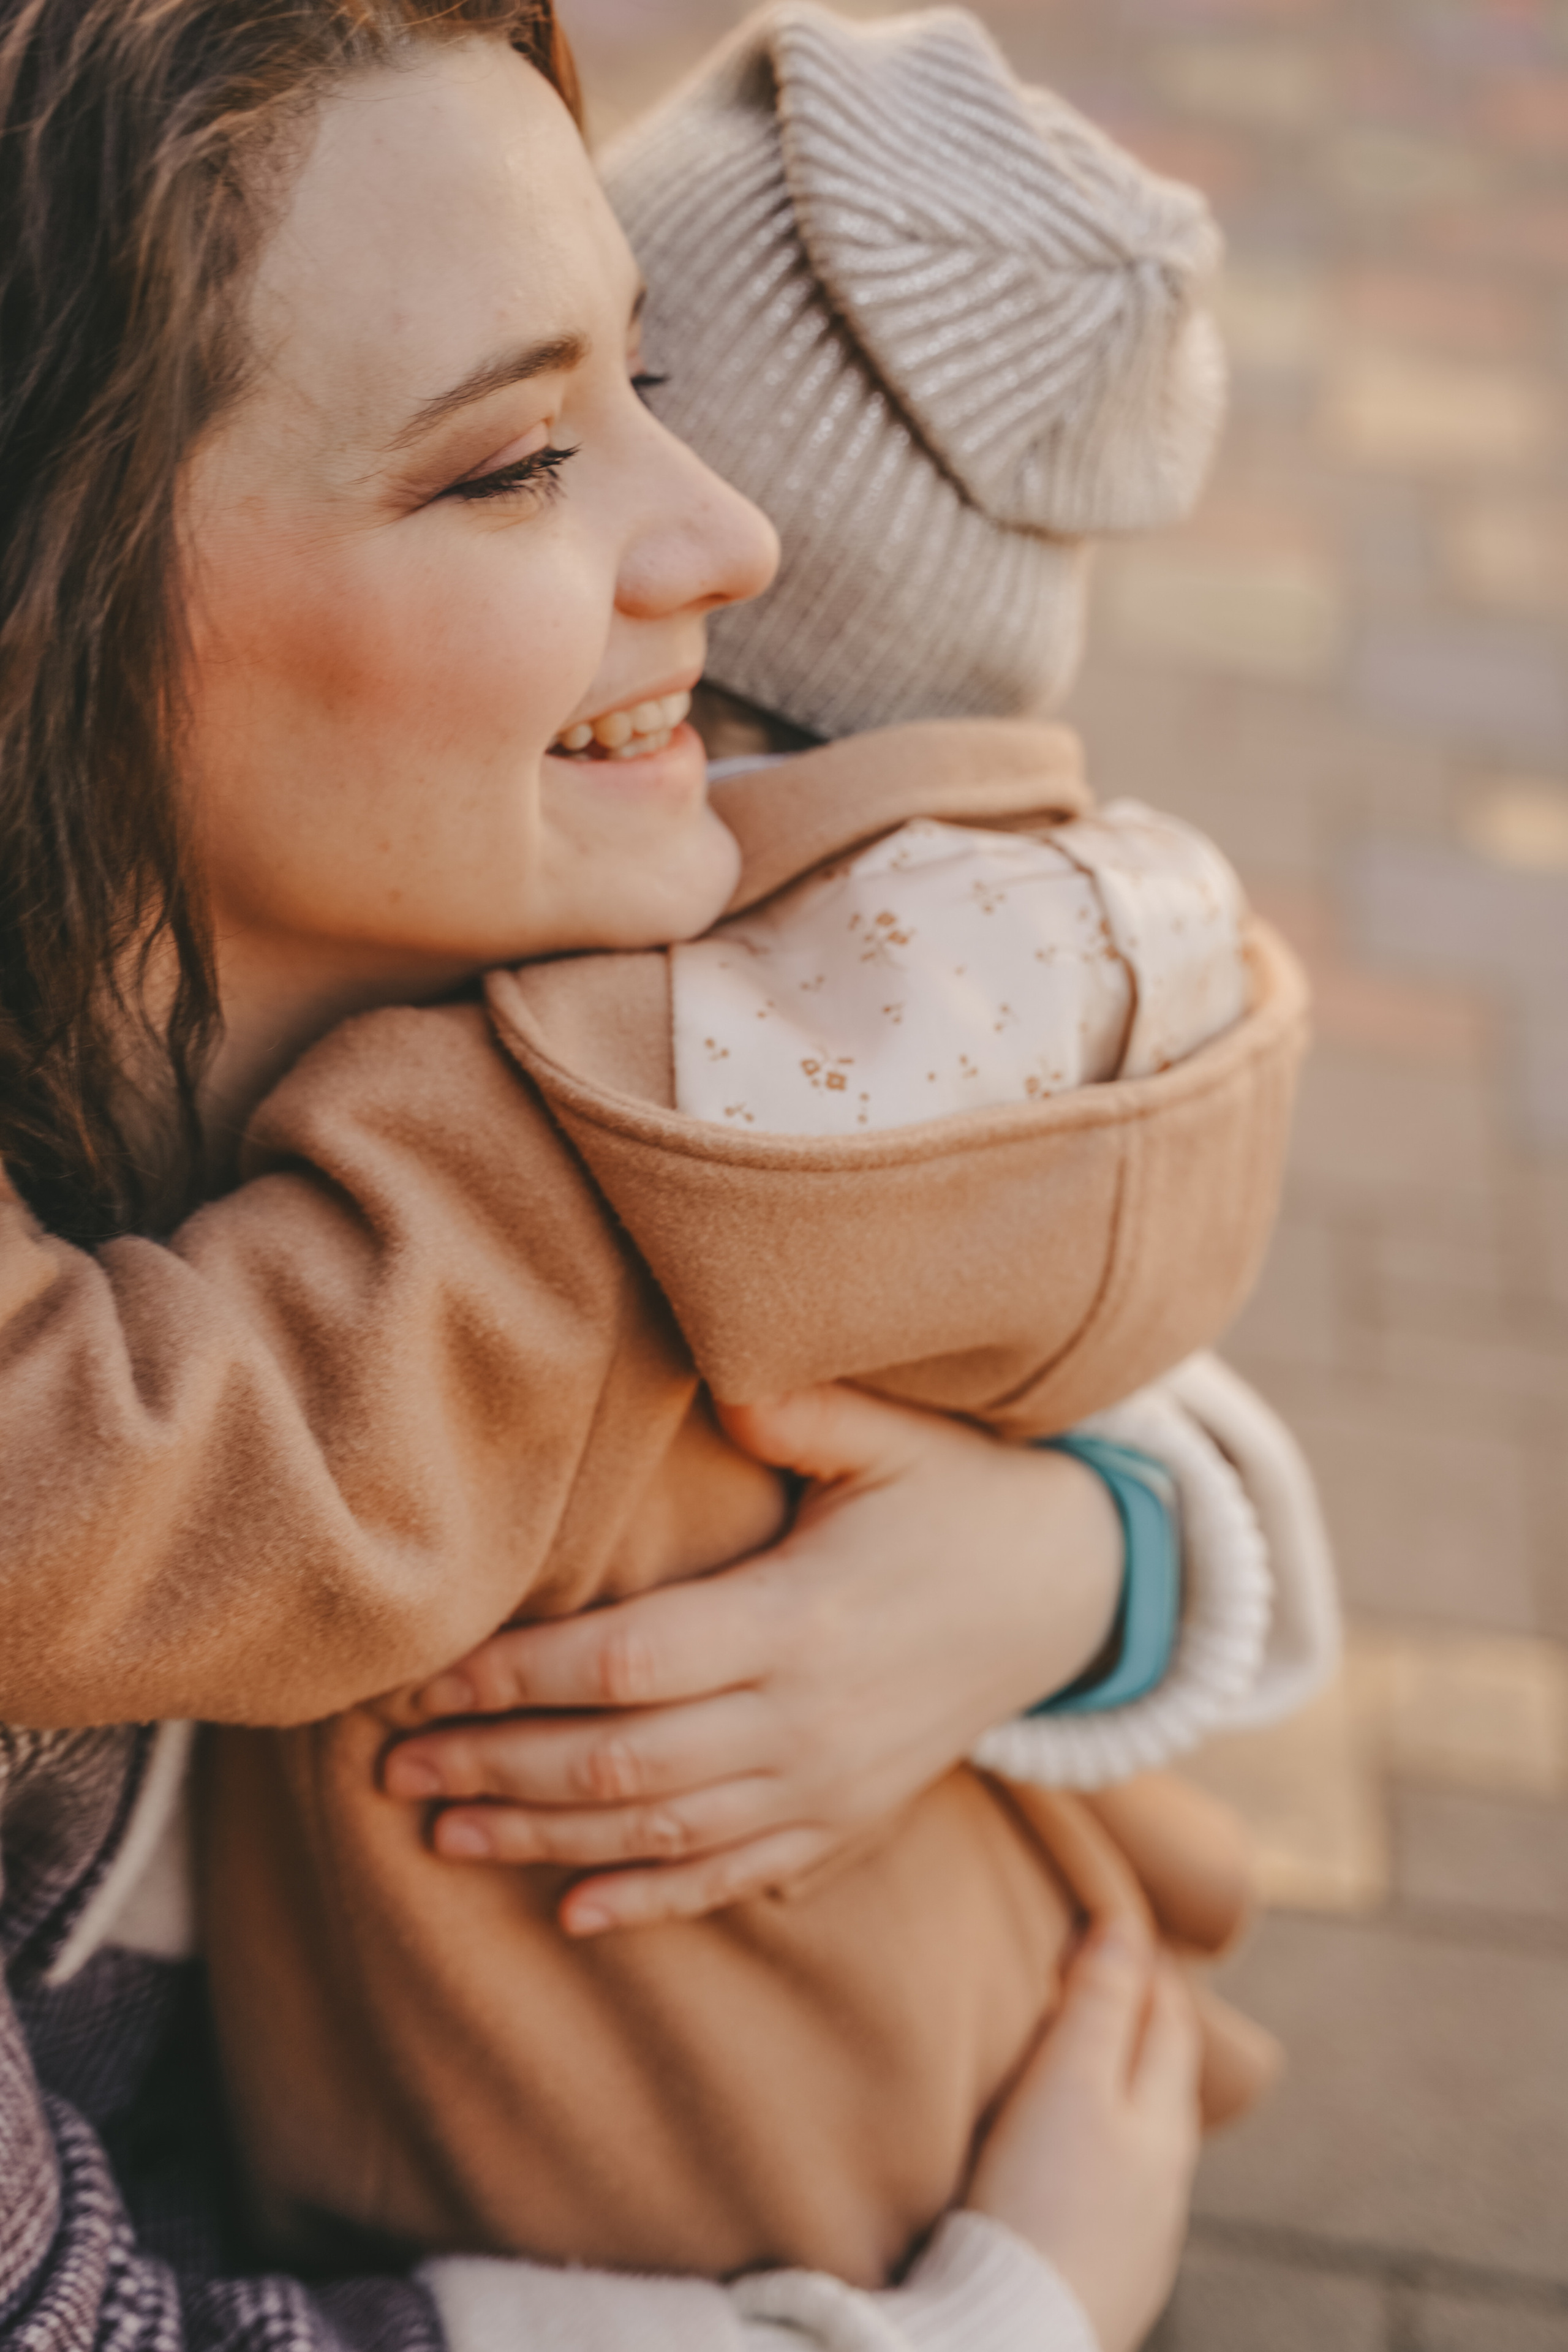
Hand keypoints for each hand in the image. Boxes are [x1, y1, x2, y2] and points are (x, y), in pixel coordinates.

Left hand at [381, 1383, 1121, 1932]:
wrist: (1075, 1593)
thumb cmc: (965, 1496)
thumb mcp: (900, 1436)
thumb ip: (805, 1410)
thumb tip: (721, 1382)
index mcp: (800, 1619)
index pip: (628, 1664)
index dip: (518, 1678)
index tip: (424, 1679)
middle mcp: (807, 1722)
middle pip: (623, 1765)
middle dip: (498, 1768)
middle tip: (391, 1769)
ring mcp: (830, 1786)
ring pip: (662, 1834)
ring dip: (544, 1840)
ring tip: (441, 1834)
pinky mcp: (849, 1820)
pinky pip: (736, 1878)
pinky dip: (651, 1902)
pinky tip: (571, 1913)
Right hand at [966, 1927, 1200, 2351]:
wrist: (1019, 2336)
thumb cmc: (1041, 2199)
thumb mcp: (1068, 2082)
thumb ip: (1098, 2004)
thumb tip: (1126, 1929)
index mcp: (1164, 2124)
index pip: (1169, 2023)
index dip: (1149, 1970)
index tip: (1123, 1925)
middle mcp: (1166, 2182)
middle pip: (1162, 2084)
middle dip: (1141, 2029)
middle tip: (1111, 1983)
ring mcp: (1140, 2238)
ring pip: (1140, 2144)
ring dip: (1118, 2097)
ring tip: (1082, 2069)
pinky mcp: (1105, 2278)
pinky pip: (1112, 2194)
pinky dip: (1097, 2156)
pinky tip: (1066, 2167)